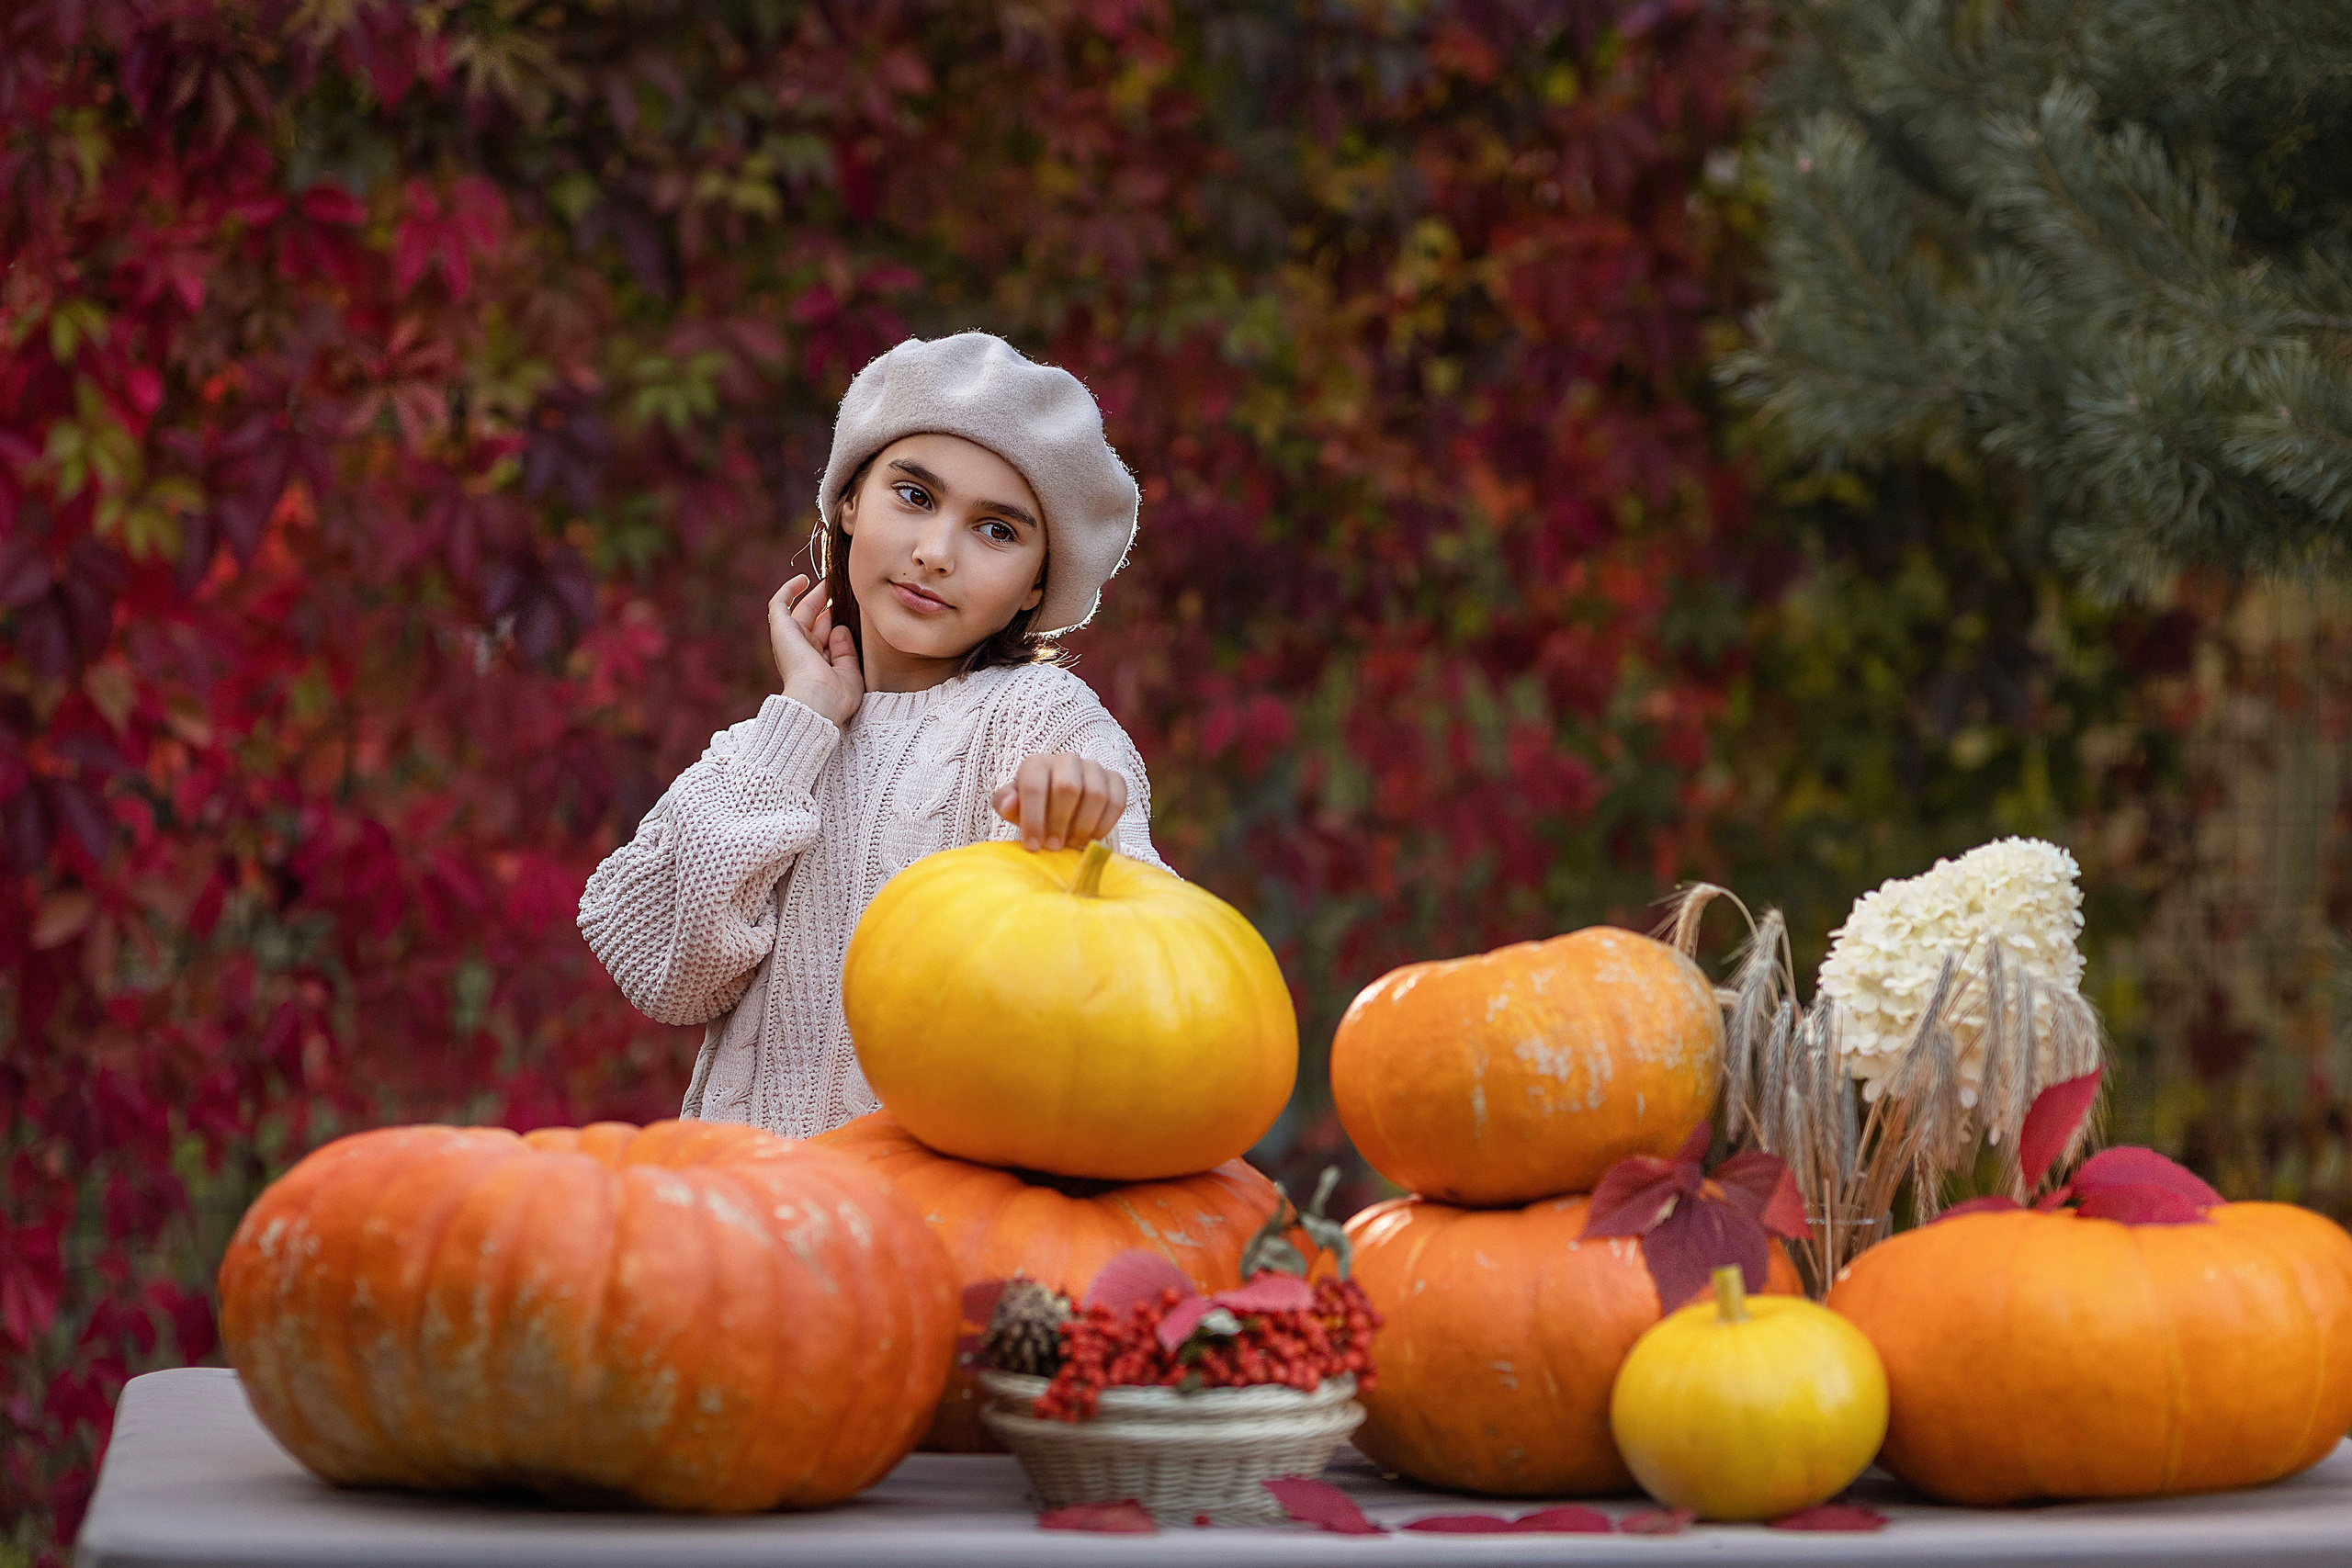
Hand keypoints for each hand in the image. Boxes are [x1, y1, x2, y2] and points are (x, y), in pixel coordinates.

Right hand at [768, 574, 861, 727]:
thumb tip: (839, 627)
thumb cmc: (836, 696)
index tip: (853, 609)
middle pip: (814, 622)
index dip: (837, 623)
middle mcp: (802, 652)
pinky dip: (789, 590)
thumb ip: (846, 651)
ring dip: (814, 595)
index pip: (826, 638)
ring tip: (829, 580)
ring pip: (800, 611)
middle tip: (841, 589)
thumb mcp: (850, 673)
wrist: (817, 701)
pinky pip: (779, 604)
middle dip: (827, 605)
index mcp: (817, 665)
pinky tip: (804, 579)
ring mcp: (791, 640)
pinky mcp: (781, 630)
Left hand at [991, 753, 1129, 851]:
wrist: (1060, 805)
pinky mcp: (1115, 780)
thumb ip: (1005, 804)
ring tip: (1072, 843)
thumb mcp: (1013, 807)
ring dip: (1083, 826)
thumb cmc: (1033, 808)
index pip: (1034, 786)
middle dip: (1060, 823)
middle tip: (1054, 847)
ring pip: (1096, 794)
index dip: (1033, 819)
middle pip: (1068, 788)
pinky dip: (1105, 824)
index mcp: (1036, 764)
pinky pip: (1117, 801)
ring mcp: (1094, 768)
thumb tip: (1009, 805)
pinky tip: (1091, 838)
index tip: (1032, 846)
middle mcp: (1066, 760)